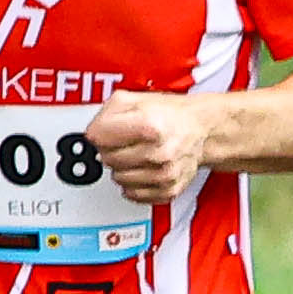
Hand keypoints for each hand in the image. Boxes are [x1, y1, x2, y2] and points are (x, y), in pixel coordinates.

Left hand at [89, 87, 221, 206]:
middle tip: (125, 140)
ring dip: (122, 168)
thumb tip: (93, 135)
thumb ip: (107, 112)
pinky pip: (133, 194)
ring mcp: (164, 174)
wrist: (200, 131)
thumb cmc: (168, 115)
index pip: (98, 138)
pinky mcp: (167, 190)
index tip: (107, 130)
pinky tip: (143, 169)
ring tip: (136, 153)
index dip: (99, 132)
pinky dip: (134, 183)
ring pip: (118, 179)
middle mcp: (158, 153)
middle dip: (111, 149)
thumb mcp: (134, 99)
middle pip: (107, 159)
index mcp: (149, 126)